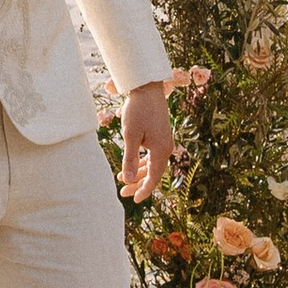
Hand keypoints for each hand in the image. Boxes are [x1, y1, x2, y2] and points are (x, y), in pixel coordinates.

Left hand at [116, 80, 173, 199]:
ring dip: (138, 173)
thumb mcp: (130, 135)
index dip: (144, 190)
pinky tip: (130, 164)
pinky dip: (141, 162)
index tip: (133, 199)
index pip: (154, 178)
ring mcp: (163, 142)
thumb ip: (130, 159)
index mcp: (161, 150)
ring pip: (152, 164)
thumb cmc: (137, 110)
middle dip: (138, 184)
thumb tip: (128, 180)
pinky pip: (151, 155)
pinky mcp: (159, 136)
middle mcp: (165, 148)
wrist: (147, 88)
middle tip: (123, 192)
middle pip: (153, 173)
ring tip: (122, 179)